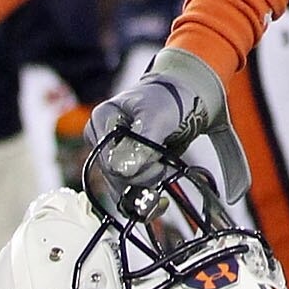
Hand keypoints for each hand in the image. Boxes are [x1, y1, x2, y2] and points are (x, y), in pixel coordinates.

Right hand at [83, 48, 246, 216]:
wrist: (186, 99)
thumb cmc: (170, 100)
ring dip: (148, 183)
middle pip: (115, 176)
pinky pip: (130, 188)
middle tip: (166, 166)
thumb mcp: (158, 117)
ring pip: (122, 186)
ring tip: (167, 169)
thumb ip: (141, 144)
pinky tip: (161, 185)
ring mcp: (113, 153)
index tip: (159, 163)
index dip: (134, 169)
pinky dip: (147, 189)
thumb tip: (122, 170)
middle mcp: (102, 139)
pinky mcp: (125, 164)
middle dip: (144, 176)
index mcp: (103, 120)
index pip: (109, 160)